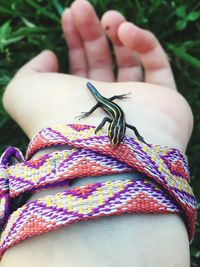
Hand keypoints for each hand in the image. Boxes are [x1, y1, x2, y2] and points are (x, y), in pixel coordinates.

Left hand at [2, 0, 192, 151]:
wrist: (95, 147)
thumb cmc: (53, 118)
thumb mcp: (22, 93)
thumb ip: (29, 71)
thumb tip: (51, 56)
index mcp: (80, 103)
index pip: (80, 67)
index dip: (73, 39)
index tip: (67, 16)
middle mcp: (108, 104)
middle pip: (103, 61)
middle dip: (91, 31)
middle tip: (81, 7)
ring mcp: (137, 102)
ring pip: (131, 60)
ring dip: (118, 32)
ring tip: (109, 17)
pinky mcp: (164, 99)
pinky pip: (158, 65)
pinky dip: (144, 43)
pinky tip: (126, 30)